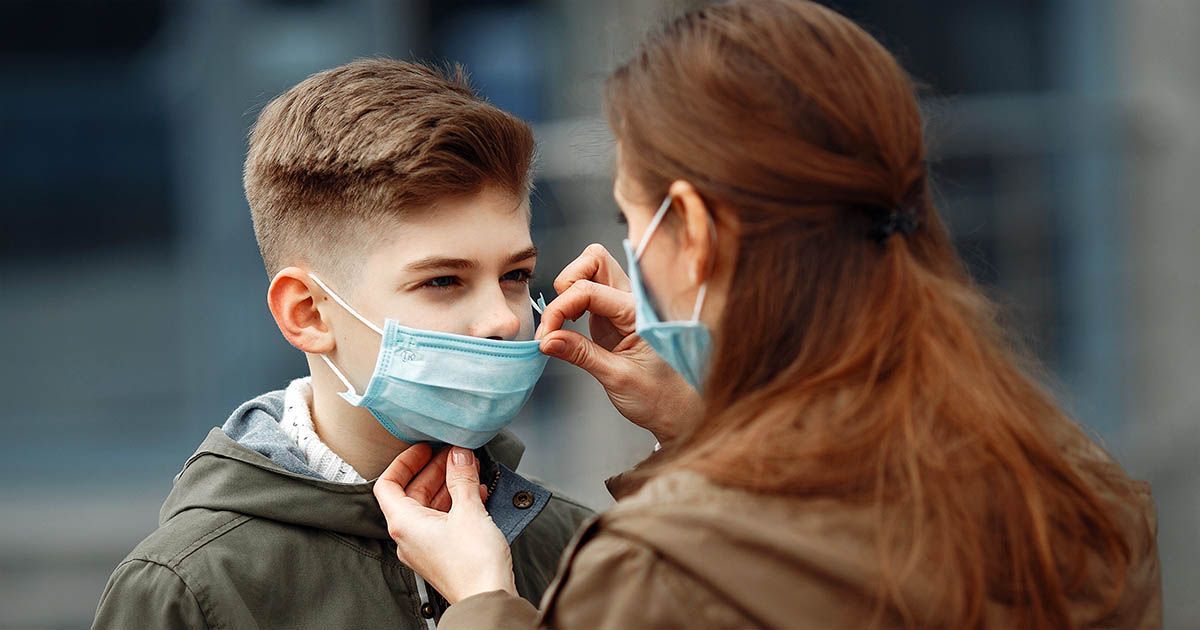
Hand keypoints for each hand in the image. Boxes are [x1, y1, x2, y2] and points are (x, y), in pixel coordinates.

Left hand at [373, 444, 514, 603]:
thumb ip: (462, 478)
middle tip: (454, 454)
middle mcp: (408, 536)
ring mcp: (424, 547)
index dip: (404, 462)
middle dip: (433, 470)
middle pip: (411, 493)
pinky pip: (441, 521)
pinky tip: (476, 493)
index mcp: (404, 523)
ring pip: (429, 507)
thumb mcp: (469, 510)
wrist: (488, 598)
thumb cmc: (473, 563)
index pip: (388, 484)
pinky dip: (455, 504)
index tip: (424, 448)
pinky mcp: (441, 553)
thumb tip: (458, 455)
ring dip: (447, 485)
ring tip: (468, 470)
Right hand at [535, 243, 702, 444]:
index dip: (560, 308)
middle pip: (595, 260)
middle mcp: (634, 301)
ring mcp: (623, 306)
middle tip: (556, 319)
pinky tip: (566, 327)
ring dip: (569, 289)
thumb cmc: (660, 397)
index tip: (545, 337)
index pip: (589, 290)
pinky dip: (572, 302)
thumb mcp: (618, 379)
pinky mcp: (613, 316)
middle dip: (567, 281)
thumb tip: (547, 340)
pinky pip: (589, 292)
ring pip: (592, 270)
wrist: (679, 411)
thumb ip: (581, 355)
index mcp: (639, 313)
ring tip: (560, 325)